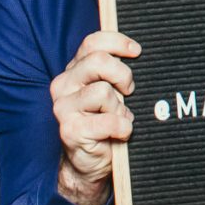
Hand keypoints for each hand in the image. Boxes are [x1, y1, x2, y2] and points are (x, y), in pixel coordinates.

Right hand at [50, 31, 139, 204]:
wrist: (91, 162)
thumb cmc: (106, 121)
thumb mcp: (113, 91)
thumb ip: (117, 71)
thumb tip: (139, 52)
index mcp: (75, 70)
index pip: (92, 43)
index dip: (118, 42)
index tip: (137, 52)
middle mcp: (64, 84)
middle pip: (99, 61)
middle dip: (123, 75)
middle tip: (129, 91)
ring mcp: (64, 107)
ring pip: (103, 91)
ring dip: (121, 107)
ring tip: (120, 117)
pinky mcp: (70, 130)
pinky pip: (108, 121)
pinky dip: (122, 127)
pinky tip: (120, 132)